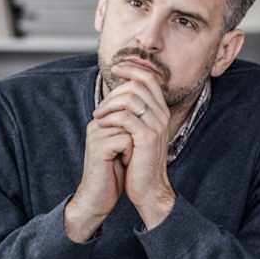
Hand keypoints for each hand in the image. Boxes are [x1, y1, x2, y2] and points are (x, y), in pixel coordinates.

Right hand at [64, 117, 131, 241]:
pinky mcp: (98, 147)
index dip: (137, 130)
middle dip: (136, 137)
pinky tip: (123, 164)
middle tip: (128, 154)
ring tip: (124, 159)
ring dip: (134, 146)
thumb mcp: (124, 146)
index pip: (128, 111)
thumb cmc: (113, 174)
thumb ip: (129, 128)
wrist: (98, 197)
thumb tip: (149, 113)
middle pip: (130, 118)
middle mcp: (96, 125)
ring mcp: (96, 135)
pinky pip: (126, 141)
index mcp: (101, 122)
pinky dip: (130, 154)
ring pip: (129, 128)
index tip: (130, 147)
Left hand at [93, 61, 174, 228]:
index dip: (131, 69)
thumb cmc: (139, 162)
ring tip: (98, 116)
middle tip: (100, 105)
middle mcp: (162, 115)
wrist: (149, 189)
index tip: (114, 69)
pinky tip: (101, 125)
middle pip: (139, 84)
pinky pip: (126, 117)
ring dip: (109, 104)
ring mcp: (156, 125)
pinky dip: (110, 118)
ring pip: (131, 98)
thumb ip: (133, 114)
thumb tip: (119, 96)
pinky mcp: (147, 137)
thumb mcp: (137, 134)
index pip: (149, 78)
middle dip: (115, 89)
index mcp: (161, 111)